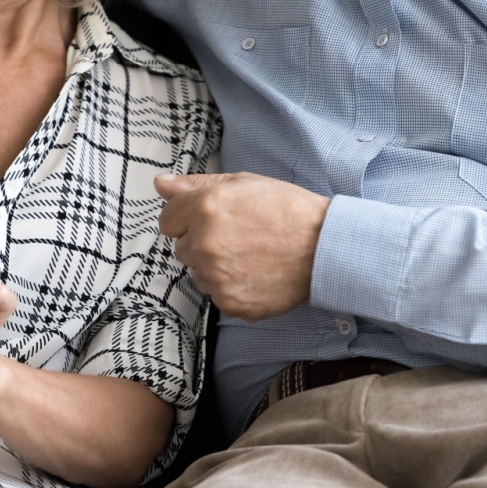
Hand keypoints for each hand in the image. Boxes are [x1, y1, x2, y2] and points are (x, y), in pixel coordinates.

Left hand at [154, 172, 330, 321]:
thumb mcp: (243, 183)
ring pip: (199, 274)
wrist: (325, 247)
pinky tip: (256, 273)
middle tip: (239, 236)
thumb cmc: (289, 211)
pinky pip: (218, 296)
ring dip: (216, 267)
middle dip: (203, 242)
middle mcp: (204, 245)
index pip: (167, 220)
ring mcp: (216, 278)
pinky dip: (233, 288)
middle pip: (182, 248)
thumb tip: (162, 184)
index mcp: (204, 209)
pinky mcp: (230, 303)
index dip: (188, 217)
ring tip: (251, 255)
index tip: (210, 219)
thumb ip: (196, 184)